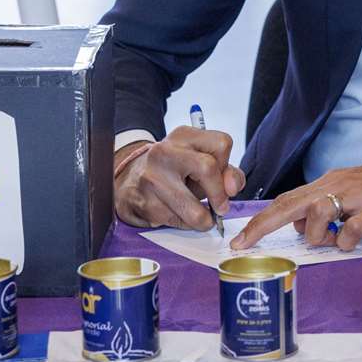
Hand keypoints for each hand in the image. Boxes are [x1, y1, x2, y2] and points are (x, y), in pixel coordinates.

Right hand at [113, 127, 245, 229]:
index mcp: (183, 136)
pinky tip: (178, 214)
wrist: (129, 182)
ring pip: (195, 210)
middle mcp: (165, 152)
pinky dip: (186, 224)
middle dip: (219, 195)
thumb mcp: (199, 162)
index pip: (221, 144)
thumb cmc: (173, 171)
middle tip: (220, 207)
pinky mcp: (147, 205)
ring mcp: (153, 178)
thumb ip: (226, 172)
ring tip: (202, 217)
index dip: (227, 166)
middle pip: (208, 168)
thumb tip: (232, 188)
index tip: (222, 180)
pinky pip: (180, 223)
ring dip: (204, 220)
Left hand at [229, 146, 361, 251]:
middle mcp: (340, 185)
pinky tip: (354, 242)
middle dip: (261, 226)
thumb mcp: (359, 196)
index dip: (260, 219)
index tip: (239, 238)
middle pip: (290, 205)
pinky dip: (347, 240)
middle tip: (241, 245)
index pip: (287, 200)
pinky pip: (354, 228)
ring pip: (317, 214)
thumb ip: (332, 211)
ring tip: (337, 239)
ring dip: (317, 235)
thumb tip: (305, 229)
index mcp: (333, 183)